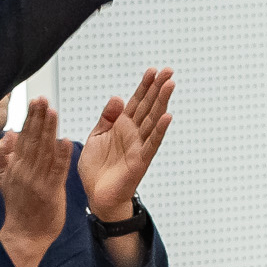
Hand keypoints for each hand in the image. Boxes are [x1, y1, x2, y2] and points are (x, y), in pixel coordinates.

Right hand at [0, 99, 66, 266]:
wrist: (24, 234)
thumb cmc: (19, 207)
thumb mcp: (5, 180)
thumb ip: (5, 156)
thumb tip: (9, 134)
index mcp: (15, 167)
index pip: (23, 138)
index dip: (30, 119)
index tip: (35, 102)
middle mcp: (25, 172)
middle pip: (32, 141)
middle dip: (38, 118)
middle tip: (43, 99)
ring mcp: (37, 182)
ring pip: (44, 152)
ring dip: (48, 131)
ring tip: (53, 112)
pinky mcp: (50, 192)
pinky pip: (56, 171)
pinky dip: (61, 156)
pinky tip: (65, 141)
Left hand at [78, 68, 173, 219]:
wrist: (97, 195)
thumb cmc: (97, 169)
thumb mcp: (96, 137)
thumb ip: (106, 117)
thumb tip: (118, 97)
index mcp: (122, 126)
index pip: (136, 101)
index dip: (144, 86)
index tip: (152, 71)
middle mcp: (133, 133)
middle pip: (148, 106)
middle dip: (157, 88)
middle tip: (168, 70)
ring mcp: (139, 145)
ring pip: (153, 120)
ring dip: (162, 102)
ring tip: (170, 84)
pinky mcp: (140, 160)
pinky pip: (152, 143)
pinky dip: (160, 130)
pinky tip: (167, 116)